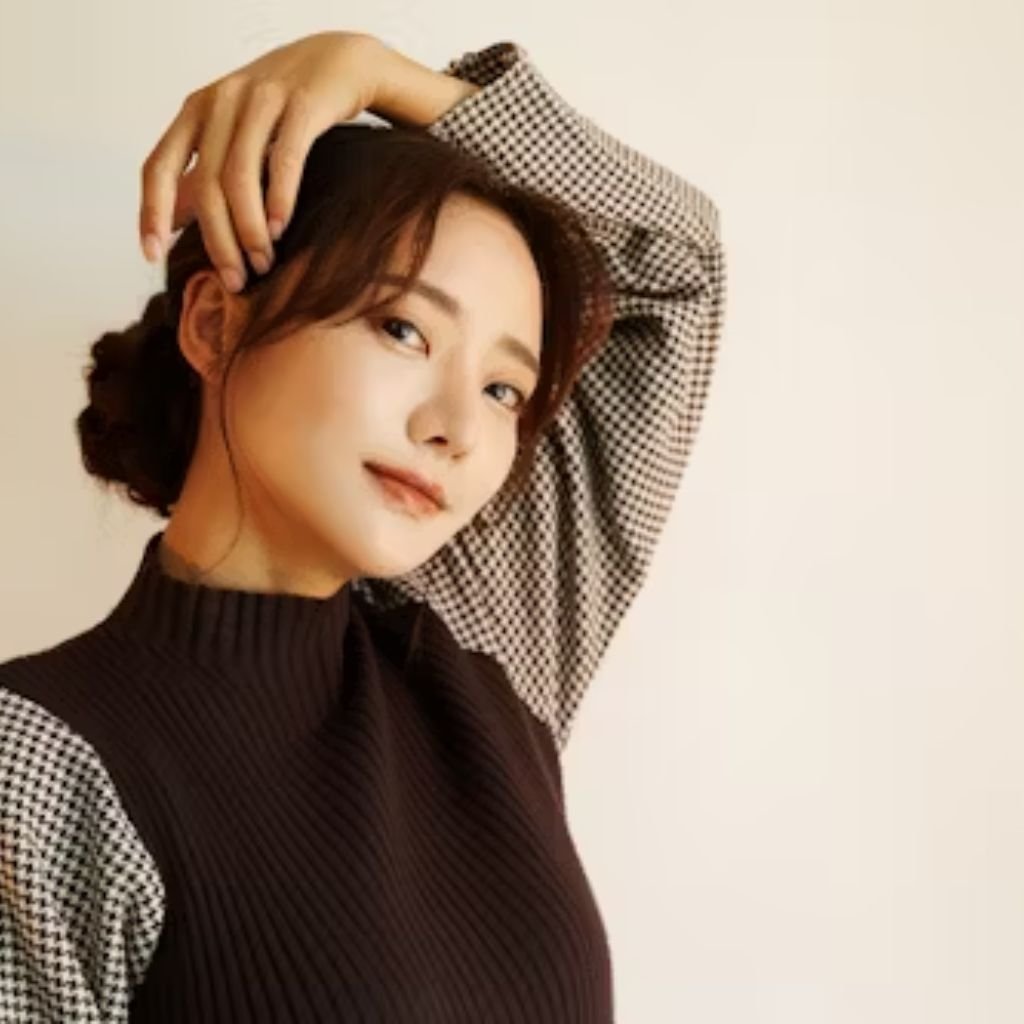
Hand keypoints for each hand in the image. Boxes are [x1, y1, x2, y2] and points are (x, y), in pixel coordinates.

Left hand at [138, 30, 383, 292]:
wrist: (341, 61)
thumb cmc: (284, 108)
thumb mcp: (235, 136)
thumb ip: (204, 175)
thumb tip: (171, 221)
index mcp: (197, 111)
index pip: (159, 166)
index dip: (151, 213)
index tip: (152, 255)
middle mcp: (223, 100)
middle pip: (206, 183)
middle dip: (218, 240)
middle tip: (235, 279)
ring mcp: (263, 98)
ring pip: (241, 176)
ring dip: (250, 229)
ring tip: (263, 263)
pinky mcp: (304, 103)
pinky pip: (285, 158)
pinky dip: (280, 198)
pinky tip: (280, 229)